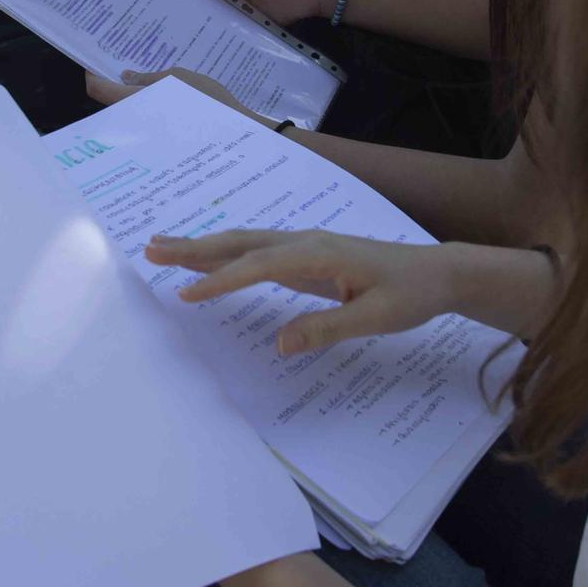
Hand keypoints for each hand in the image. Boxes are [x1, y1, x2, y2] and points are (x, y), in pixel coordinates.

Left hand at [84, 66, 271, 126]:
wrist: (237, 131)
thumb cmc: (208, 100)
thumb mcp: (179, 77)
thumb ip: (148, 78)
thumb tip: (124, 76)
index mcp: (134, 102)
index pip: (98, 89)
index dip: (92, 74)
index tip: (92, 61)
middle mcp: (136, 120)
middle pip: (110, 101)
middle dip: (111, 84)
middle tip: (119, 64)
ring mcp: (149, 130)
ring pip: (128, 110)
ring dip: (129, 95)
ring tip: (139, 74)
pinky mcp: (163, 134)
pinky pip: (145, 116)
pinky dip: (145, 104)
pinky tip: (157, 92)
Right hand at [146, 230, 469, 354]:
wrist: (437, 273)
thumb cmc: (410, 295)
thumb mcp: (374, 318)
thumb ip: (327, 329)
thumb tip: (280, 344)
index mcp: (318, 254)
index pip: (258, 265)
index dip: (221, 280)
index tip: (186, 293)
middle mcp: (305, 242)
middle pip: (240, 242)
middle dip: (194, 247)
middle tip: (150, 249)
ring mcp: (304, 246)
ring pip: (244, 242)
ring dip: (203, 245)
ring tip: (163, 247)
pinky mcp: (307, 256)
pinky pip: (257, 251)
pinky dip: (226, 253)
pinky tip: (209, 259)